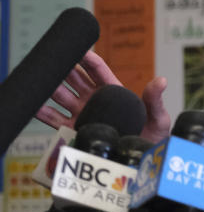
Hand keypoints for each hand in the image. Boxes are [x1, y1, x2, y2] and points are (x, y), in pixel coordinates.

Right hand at [35, 50, 171, 141]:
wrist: (143, 162)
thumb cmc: (152, 137)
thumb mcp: (157, 117)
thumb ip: (154, 100)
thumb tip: (160, 81)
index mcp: (114, 91)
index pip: (97, 71)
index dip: (88, 59)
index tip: (78, 48)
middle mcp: (95, 100)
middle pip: (76, 79)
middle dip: (65, 68)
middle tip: (55, 59)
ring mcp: (83, 113)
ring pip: (63, 96)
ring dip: (52, 87)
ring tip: (42, 79)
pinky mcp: (74, 130)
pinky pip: (56, 120)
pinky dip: (44, 112)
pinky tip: (35, 106)